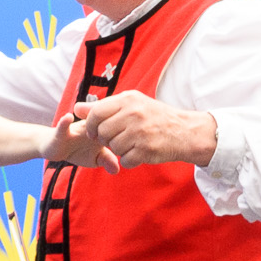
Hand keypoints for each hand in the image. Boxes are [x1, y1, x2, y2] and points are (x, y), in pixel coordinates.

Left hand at [55, 90, 218, 168]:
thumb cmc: (154, 117)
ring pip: (113, 147)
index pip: (96, 114)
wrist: (184, 131)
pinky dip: (129, 160)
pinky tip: (138, 153)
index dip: (91, 126)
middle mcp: (134, 114)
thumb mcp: (131, 104)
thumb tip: (76, 108)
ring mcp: (140, 132)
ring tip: (131, 144)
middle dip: (105, 140)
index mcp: (128, 100)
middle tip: (116, 139)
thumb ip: (103, 107)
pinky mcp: (146, 150)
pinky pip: (125, 160)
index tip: (96, 132)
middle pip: (102, 133)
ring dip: (118, 150)